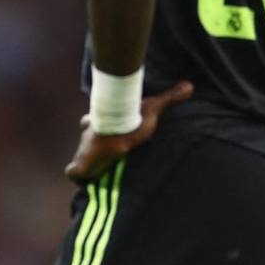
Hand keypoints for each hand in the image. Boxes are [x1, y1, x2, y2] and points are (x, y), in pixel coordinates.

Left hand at [64, 81, 193, 181]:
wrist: (116, 131)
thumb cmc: (131, 119)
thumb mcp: (153, 107)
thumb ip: (170, 97)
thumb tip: (190, 85)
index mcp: (99, 122)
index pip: (90, 123)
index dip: (94, 128)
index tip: (106, 137)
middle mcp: (89, 136)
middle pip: (84, 141)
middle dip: (91, 149)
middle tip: (105, 157)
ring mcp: (83, 150)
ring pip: (80, 157)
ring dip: (87, 164)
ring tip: (100, 172)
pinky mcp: (81, 165)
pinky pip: (74, 173)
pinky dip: (79, 176)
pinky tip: (89, 179)